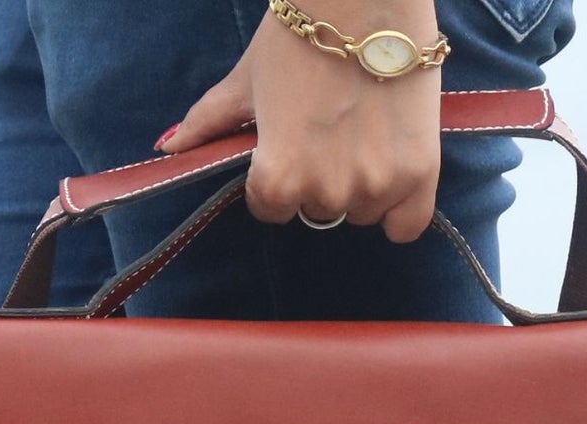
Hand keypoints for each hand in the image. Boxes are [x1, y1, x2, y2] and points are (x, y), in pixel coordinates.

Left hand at [159, 2, 442, 242]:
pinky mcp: (419, 173)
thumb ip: (209, 122)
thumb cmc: (300, 35)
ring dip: (363, 185)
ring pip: (362, 213)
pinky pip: (407, 225)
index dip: (279, 174)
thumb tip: (167, 148)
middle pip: (320, 209)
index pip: (273, 208)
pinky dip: (402, 208)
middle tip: (333, 125)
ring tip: (367, 129)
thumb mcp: (247, 80)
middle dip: (322, 175)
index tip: (294, 140)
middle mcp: (326, 192)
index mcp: (278, 178)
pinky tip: (396, 169)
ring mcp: (375, 186)